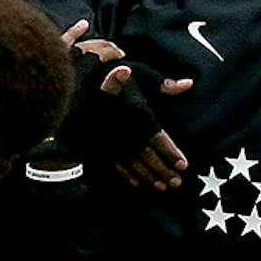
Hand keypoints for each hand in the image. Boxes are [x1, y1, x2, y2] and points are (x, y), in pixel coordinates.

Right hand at [96, 62, 193, 187]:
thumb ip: (163, 83)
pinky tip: (136, 182)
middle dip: (163, 170)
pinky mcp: (98, 146)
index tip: (184, 165)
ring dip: (149, 176)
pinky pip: (115, 164)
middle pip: (148, 156)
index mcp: (139, 114)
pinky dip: (127, 175)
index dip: (172, 152)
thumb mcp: (138, 74)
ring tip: (162, 187)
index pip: (159, 138)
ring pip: (134, 164)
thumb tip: (189, 84)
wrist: (71, 88)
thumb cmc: (107, 77)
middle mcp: (126, 132)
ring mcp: (111, 141)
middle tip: (176, 182)